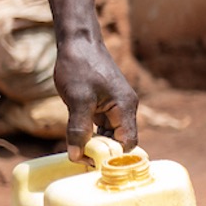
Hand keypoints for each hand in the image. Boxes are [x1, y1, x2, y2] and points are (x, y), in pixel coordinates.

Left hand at [53, 36, 138, 163]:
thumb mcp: (78, 100)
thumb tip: (77, 156)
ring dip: (96, 144)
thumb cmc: (80, 66)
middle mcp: (124, 108)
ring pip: (109, 134)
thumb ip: (78, 129)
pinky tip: (78, 139)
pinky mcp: (103, 104)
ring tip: (78, 152)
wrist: (78, 42)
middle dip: (103, 152)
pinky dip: (92, 134)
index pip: (128, 142)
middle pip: (119, 140)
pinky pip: (101, 126)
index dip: (113, 156)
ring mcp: (114, 106)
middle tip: (82, 160)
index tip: (94, 163)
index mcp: (125, 107)